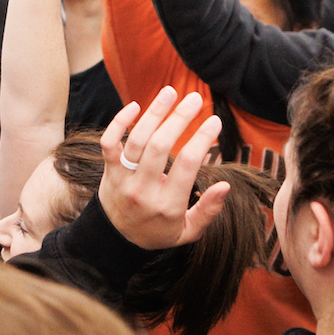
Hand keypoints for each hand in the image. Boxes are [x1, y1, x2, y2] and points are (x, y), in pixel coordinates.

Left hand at [97, 88, 232, 249]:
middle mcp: (143, 190)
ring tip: (171, 92)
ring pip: (137, 140)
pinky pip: (109, 143)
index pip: (187, 165)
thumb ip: (208, 211)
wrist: (116, 241)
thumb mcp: (188, 232)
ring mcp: (123, 180)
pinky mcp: (108, 171)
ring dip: (154, 113)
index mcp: (168, 204)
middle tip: (196, 99)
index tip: (215, 121)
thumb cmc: (158, 232)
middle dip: (179, 119)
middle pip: (160, 146)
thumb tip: (225, 186)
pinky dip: (118, 123)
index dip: (203, 139)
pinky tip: (134, 106)